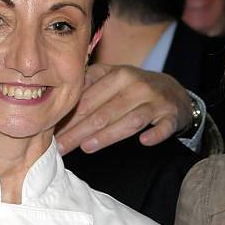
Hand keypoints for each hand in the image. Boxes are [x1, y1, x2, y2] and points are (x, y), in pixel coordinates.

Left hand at [56, 63, 191, 153]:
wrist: (173, 91)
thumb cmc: (135, 87)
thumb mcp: (113, 77)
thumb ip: (89, 84)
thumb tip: (58, 102)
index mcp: (118, 75)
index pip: (89, 99)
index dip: (68, 117)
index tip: (51, 133)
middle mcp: (137, 86)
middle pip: (104, 112)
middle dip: (79, 131)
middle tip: (60, 148)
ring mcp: (156, 101)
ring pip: (131, 120)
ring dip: (109, 134)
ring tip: (87, 147)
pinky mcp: (171, 116)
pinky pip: (164, 126)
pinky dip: (155, 133)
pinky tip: (144, 141)